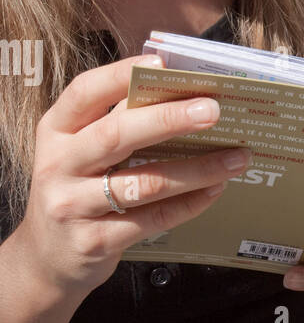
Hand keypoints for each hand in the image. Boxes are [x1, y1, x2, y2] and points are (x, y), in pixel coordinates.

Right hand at [15, 53, 251, 297]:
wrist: (49, 260)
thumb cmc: (77, 192)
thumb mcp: (80, 153)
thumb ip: (116, 124)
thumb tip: (180, 93)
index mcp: (56, 131)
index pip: (84, 93)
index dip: (120, 75)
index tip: (162, 62)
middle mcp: (59, 165)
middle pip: (117, 135)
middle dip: (169, 120)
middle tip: (213, 111)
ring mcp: (73, 205)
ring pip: (143, 182)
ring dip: (197, 169)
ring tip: (236, 158)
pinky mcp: (95, 241)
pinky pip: (152, 220)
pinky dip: (189, 203)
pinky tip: (215, 190)